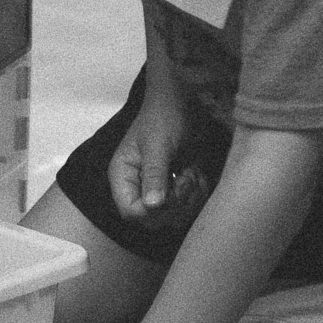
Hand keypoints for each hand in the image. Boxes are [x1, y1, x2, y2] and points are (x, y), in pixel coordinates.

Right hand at [108, 90, 198, 224]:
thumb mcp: (158, 143)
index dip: (151, 212)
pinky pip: (189, 206)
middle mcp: (138, 187)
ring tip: (191, 172)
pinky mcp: (175, 188)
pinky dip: (198, 192)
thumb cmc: (164, 116)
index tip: (171, 192)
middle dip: (175, 204)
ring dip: (189, 197)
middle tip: (185, 178)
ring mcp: (158, 189)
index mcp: (124, 176)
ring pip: (174, 216)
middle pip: (154, 220)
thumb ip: (154, 173)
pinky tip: (196, 173)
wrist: (183, 102)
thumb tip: (152, 205)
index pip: (130, 212)